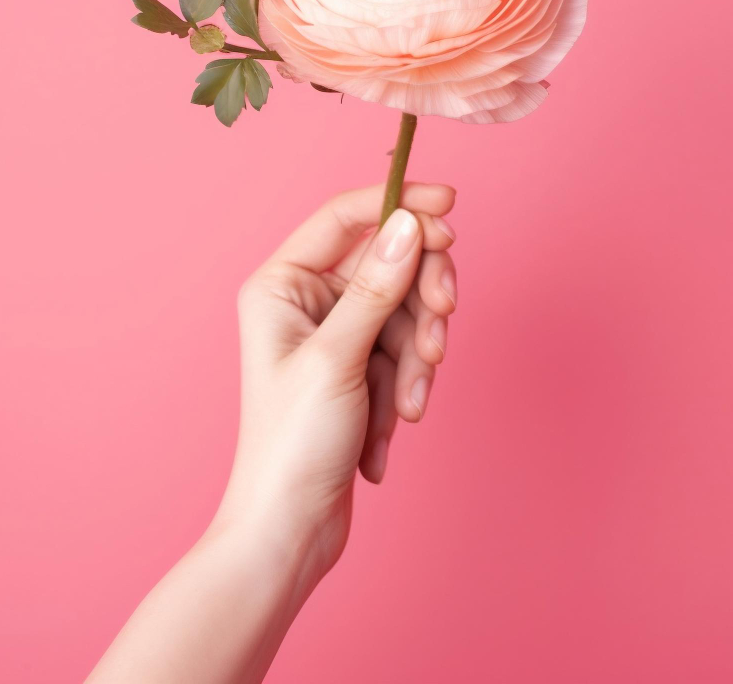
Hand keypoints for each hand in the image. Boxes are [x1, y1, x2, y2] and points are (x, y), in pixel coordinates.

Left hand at [216, 182, 457, 582]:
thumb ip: (379, 286)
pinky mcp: (360, 365)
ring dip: (420, 351)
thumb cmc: (291, 445)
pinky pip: (405, 347)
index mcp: (283, 283)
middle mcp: (307, 300)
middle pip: (387, 261)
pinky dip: (411, 379)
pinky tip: (397, 420)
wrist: (291, 530)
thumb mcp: (339, 358)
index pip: (346, 217)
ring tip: (410, 399)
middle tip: (444, 316)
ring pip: (406, 308)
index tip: (450, 205)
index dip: (399, 203)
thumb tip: (409, 224)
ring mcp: (337, 333)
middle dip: (422, 293)